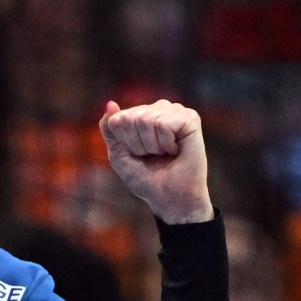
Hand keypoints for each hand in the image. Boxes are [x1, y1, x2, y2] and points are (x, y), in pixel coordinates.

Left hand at [98, 99, 212, 223]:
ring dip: (152, 145)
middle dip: (137, 144)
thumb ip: (110, 128)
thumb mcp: (118, 153)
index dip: (124, 143)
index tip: (138, 155)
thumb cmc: (145, 177)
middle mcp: (158, 108)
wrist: (169, 197)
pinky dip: (165, 143)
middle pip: (130, 118)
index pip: (117, 119)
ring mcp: (175, 111)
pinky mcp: (190, 118)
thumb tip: (110, 103)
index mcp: (141, 114)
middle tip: (153, 156)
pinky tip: (175, 150)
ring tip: (164, 153)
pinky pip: (163, 124)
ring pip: (146, 119)